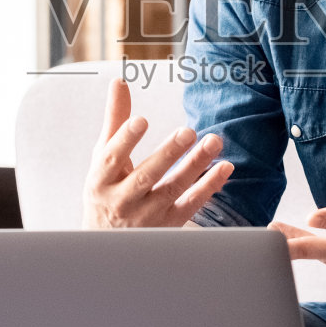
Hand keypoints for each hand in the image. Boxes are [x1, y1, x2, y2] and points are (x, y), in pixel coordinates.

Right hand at [83, 77, 233, 227]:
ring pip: (172, 190)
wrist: (107, 244)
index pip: (112, 158)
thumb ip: (115, 120)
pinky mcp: (168, 226)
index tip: (141, 120)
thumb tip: (119, 82)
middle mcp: (122, 200)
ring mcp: (146, 216)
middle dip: (167, 154)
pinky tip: (223, 168)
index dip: (125, 139)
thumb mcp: (103, 158)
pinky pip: (191, 205)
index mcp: (101, 179)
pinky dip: (208, 187)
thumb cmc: (106, 190)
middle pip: (146, 176)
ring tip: (213, 142)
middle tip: (188, 131)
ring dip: (195, 166)